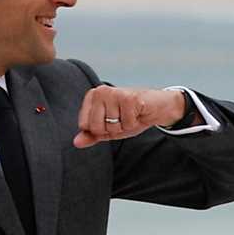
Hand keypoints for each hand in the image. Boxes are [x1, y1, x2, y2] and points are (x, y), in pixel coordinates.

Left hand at [73, 86, 192, 147]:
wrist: (157, 107)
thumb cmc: (132, 115)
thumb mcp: (109, 128)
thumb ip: (92, 135)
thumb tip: (76, 142)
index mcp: (92, 96)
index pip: (84, 125)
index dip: (100, 129)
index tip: (112, 120)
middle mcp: (101, 91)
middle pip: (96, 127)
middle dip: (112, 129)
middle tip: (123, 118)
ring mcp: (115, 93)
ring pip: (112, 126)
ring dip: (125, 126)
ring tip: (131, 115)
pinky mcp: (129, 98)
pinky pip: (126, 123)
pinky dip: (134, 123)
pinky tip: (138, 113)